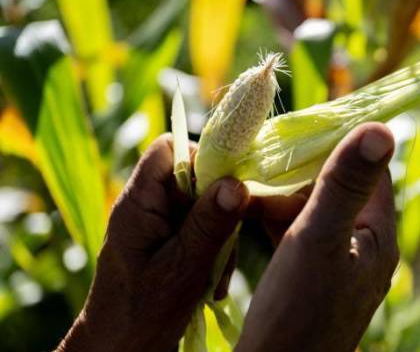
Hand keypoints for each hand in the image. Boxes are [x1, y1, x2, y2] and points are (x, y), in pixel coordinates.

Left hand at [57, 135, 249, 351]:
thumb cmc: (141, 315)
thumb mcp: (182, 269)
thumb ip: (210, 224)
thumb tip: (237, 182)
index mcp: (138, 203)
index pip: (168, 148)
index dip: (201, 156)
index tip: (228, 187)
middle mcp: (146, 208)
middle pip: (193, 178)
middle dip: (219, 207)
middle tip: (228, 242)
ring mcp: (157, 227)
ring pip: (203, 207)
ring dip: (220, 237)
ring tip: (217, 274)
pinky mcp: (167, 245)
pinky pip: (200, 232)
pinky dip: (214, 253)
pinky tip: (213, 284)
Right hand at [236, 122, 398, 351]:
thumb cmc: (296, 311)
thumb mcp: (320, 238)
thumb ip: (346, 183)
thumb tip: (381, 128)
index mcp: (376, 235)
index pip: (367, 171)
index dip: (337, 144)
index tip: (297, 128)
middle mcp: (362, 247)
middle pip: (335, 188)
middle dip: (296, 172)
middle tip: (257, 160)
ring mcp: (336, 264)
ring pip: (311, 210)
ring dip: (279, 196)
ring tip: (243, 188)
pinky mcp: (310, 278)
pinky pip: (296, 235)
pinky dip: (272, 221)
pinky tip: (244, 214)